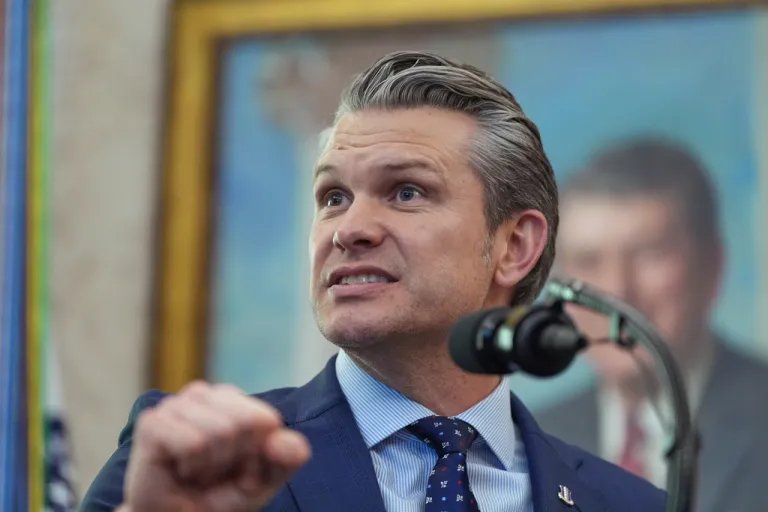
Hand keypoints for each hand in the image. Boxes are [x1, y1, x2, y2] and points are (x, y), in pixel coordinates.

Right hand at [123, 381, 310, 511]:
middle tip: (214, 472)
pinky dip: (193, 466)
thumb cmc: (219, 496)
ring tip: (196, 471)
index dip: (257, 454)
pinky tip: (180, 469)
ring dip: (212, 465)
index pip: (266, 419)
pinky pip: (194, 443)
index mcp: (232, 399)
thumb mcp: (264, 480)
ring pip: (221, 432)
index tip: (239, 467)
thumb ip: (285, 459)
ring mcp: (175, 405)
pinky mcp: (152, 423)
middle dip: (235, 458)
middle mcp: (203, 394)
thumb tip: (292, 443)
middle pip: (245, 422)